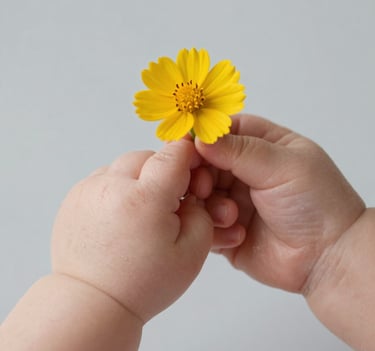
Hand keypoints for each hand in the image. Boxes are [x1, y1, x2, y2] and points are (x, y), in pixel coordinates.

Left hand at [51, 140, 214, 322]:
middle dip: (163, 172)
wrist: (93, 302)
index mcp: (145, 198)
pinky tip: (123, 216)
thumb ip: (202, 212)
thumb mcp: (193, 253)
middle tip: (167, 202)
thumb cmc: (143, 284)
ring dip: (139, 179)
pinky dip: (118, 189)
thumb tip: (190, 193)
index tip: (192, 177)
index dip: (189, 160)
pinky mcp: (74, 197)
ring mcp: (88, 190)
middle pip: (147, 156)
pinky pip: (104, 178)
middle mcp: (111, 186)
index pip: (174, 154)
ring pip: (124, 165)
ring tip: (142, 212)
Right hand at [195, 114, 364, 291]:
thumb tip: (200, 138)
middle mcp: (244, 171)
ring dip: (208, 203)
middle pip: (205, 161)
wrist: (328, 258)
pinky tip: (237, 234)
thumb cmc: (316, 204)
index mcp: (261, 146)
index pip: (223, 131)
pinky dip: (212, 227)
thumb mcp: (282, 166)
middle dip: (199, 173)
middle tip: (203, 186)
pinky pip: (203, 223)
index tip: (185, 147)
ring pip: (199, 193)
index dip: (203, 137)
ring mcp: (233, 199)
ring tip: (230, 214)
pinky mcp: (225, 229)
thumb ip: (240, 150)